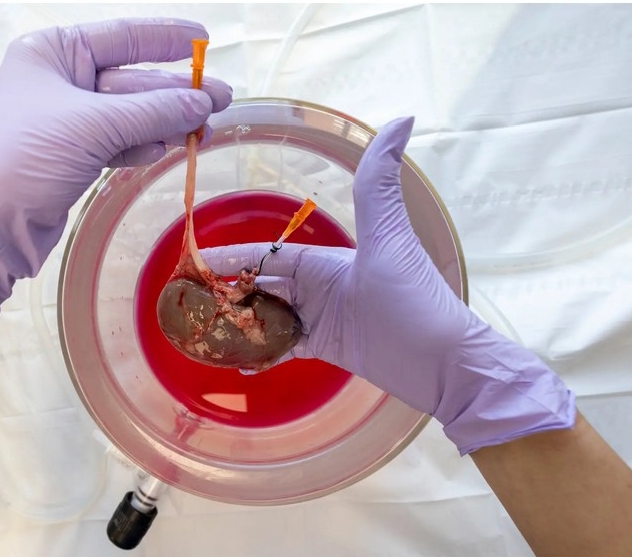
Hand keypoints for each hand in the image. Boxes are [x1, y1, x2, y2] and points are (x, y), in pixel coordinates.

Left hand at [0, 18, 231, 340]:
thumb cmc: (23, 158)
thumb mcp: (93, 125)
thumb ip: (152, 111)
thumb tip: (202, 101)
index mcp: (53, 53)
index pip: (121, 37)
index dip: (165, 38)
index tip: (203, 41)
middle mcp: (59, 81)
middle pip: (131, 80)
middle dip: (174, 91)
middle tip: (220, 99)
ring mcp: (66, 121)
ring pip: (129, 115)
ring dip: (164, 122)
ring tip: (203, 127)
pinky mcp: (72, 157)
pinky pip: (118, 142)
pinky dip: (141, 145)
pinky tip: (166, 146)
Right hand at [202, 117, 574, 453]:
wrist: (443, 363)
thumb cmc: (415, 300)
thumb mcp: (388, 239)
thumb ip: (377, 183)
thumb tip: (402, 117)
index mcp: (326, 261)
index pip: (266, 255)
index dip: (231, 257)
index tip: (196, 262)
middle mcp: (319, 286)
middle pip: (261, 286)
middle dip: (226, 292)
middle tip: (187, 304)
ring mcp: (322, 317)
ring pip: (268, 316)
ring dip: (239, 322)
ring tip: (202, 332)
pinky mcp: (327, 348)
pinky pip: (284, 347)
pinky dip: (261, 351)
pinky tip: (235, 360)